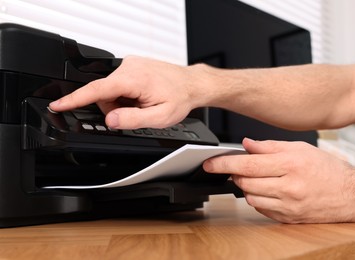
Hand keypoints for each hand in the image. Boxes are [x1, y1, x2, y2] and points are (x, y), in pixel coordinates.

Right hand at [49, 56, 196, 128]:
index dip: (74, 99)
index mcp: (134, 79)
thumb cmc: (180, 97)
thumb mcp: (160, 117)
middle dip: (115, 109)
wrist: (191, 84)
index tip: (58, 104)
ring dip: (122, 102)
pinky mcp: (132, 65)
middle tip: (137, 112)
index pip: (97, 90)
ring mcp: (130, 64)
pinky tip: (142, 96)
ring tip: (142, 103)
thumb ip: (133, 119)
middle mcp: (129, 67)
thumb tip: (111, 120)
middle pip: (104, 94)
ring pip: (111, 90)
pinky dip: (126, 95)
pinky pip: (118, 84)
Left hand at [203, 138, 354, 222]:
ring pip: (250, 197)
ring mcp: (288, 205)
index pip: (247, 164)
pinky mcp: (288, 218)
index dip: (224, 164)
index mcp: (289, 165)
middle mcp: (288, 187)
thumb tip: (245, 144)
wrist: (350, 194)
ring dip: (245, 187)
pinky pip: (261, 209)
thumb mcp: (299, 148)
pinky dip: (256, 199)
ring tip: (255, 178)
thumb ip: (269, 146)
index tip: (209, 164)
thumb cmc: (326, 168)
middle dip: (235, 174)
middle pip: (245, 182)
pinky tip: (266, 190)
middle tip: (237, 167)